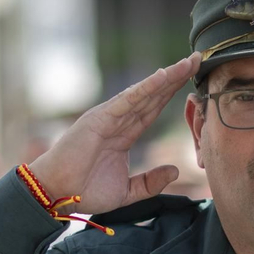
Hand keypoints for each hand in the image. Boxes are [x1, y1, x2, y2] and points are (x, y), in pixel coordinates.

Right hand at [27, 52, 201, 215]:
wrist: (56, 194)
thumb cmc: (84, 191)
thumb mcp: (127, 192)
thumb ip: (150, 182)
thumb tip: (175, 171)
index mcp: (124, 135)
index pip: (153, 109)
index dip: (172, 94)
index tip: (192, 80)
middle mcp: (117, 121)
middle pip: (152, 95)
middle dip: (175, 77)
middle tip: (197, 58)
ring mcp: (108, 117)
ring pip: (143, 93)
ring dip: (166, 77)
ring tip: (187, 62)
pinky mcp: (99, 119)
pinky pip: (127, 101)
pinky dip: (145, 88)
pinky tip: (163, 76)